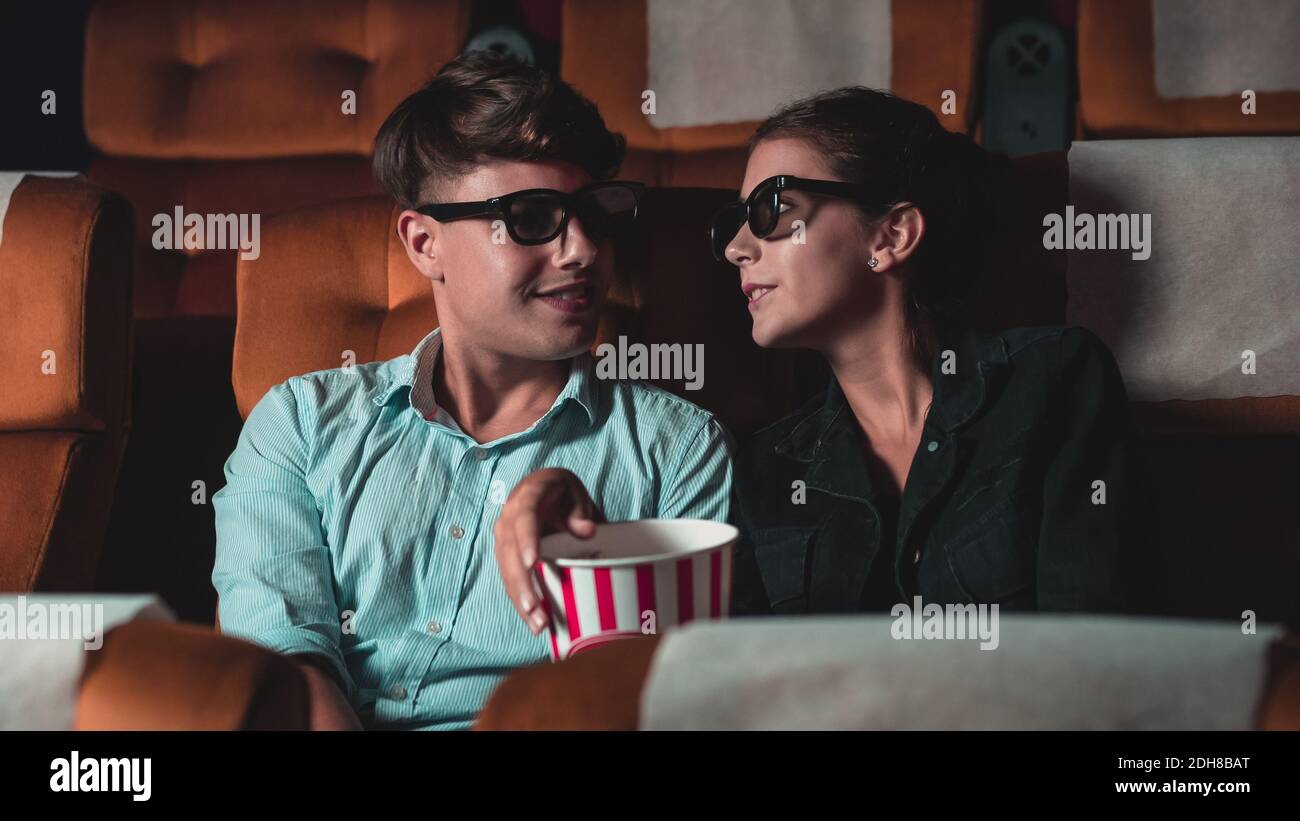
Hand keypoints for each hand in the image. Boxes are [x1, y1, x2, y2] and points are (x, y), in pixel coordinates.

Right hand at [493, 467, 604, 634]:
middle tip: (536, 609)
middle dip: (522, 583)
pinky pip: (511, 579)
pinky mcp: (507, 556)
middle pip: (511, 553)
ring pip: (507, 571)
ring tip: (538, 624)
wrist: (543, 490)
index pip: (525, 518)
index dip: (527, 540)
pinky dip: (521, 600)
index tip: (532, 563)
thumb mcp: (575, 495)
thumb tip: (588, 531)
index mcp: (528, 497)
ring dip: (521, 599)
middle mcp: (509, 518)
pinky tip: (533, 621)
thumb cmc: (563, 493)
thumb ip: (579, 513)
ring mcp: (505, 538)